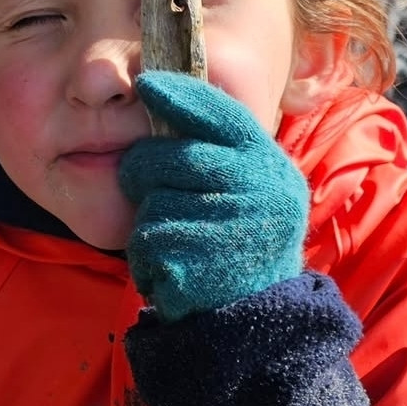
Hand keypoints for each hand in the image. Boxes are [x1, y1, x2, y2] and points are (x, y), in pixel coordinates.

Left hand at [118, 70, 308, 320]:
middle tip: (138, 182)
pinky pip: (145, 244)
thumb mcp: (251, 191)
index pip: (221, 114)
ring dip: (149, 226)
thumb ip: (220, 154)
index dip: (181, 94)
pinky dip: (146, 260)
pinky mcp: (200, 266)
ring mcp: (231, 229)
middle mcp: (258, 191)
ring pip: (152, 204)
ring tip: (177, 247)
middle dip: (141, 168)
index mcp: (268, 165)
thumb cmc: (242, 245)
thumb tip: (162, 102)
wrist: (261, 323)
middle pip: (172, 158)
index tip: (146, 82)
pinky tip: (172, 273)